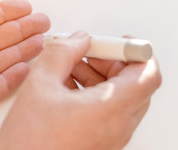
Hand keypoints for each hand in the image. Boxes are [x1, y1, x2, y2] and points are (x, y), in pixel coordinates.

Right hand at [0, 31, 161, 149]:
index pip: (147, 74)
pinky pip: (108, 110)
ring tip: (71, 67)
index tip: (116, 41)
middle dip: (112, 61)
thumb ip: (62, 52)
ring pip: (120, 96)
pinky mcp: (101, 141)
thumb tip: (78, 39)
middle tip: (87, 51)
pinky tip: (67, 85)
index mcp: (109, 109)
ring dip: (100, 75)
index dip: (137, 51)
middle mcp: (118, 126)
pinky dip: (94, 92)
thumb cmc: (29, 142)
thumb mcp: (40, 84)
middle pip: (135, 83)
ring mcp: (111, 136)